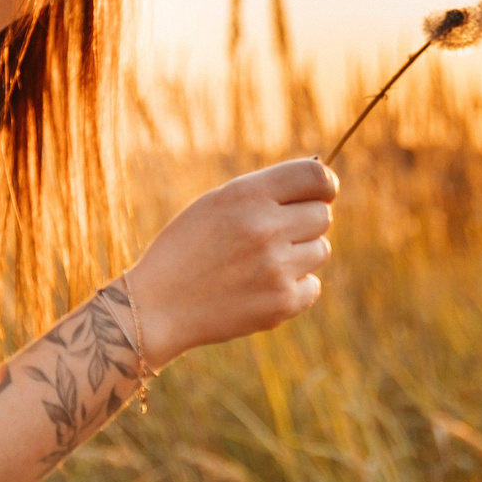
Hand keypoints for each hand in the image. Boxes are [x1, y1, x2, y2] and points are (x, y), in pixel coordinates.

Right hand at [125, 158, 336, 364]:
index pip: (316, 175)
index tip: (321, 193)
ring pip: (321, 251)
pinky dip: (293, 288)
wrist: (157, 306)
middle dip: (305, 223)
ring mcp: (276, 268)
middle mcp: (266, 228)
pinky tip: (260, 288)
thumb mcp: (215, 204)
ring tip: (261, 264)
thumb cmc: (186, 248)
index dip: (324, 184)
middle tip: (276, 235)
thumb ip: (264, 192)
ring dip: (299, 255)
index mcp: (247, 195)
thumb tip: (320, 186)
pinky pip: (313, 285)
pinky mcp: (282, 303)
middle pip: (323, 215)